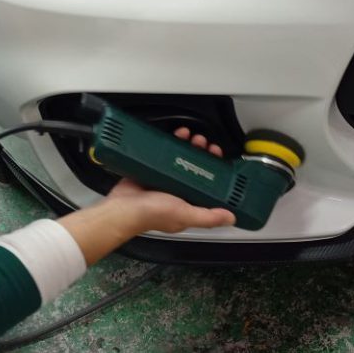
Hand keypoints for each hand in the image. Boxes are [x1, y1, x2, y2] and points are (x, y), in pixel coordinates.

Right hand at [57, 127, 235, 264]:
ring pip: (182, 158)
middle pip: (196, 168)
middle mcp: (179, 192)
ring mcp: (165, 180)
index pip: (209, 184)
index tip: (218, 157)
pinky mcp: (153, 170)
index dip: (216, 170)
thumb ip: (208, 217)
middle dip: (203, 153)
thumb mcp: (185, 215)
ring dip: (190, 146)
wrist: (122, 208)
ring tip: (192, 137)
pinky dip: (173, 143)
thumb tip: (231, 217)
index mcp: (189, 203)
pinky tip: (178, 134)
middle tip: (205, 143)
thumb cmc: (152, 214)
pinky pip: (165, 154)